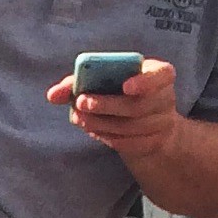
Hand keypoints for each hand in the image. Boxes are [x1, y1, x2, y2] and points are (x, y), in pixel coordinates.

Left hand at [46, 58, 181, 171]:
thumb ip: (77, 83)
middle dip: (107, 105)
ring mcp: (161, 122)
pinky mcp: (152, 142)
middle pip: (138, 105)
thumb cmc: (117, 92)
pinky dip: (107, 137)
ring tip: (80, 118)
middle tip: (81, 103)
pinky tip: (93, 130)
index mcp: (160, 74)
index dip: (145, 81)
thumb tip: (52, 95)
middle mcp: (165, 97)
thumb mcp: (103, 80)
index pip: (161, 75)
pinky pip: (128, 143)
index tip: (125, 86)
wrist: (140, 120)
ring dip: (101, 123)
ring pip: (130, 126)